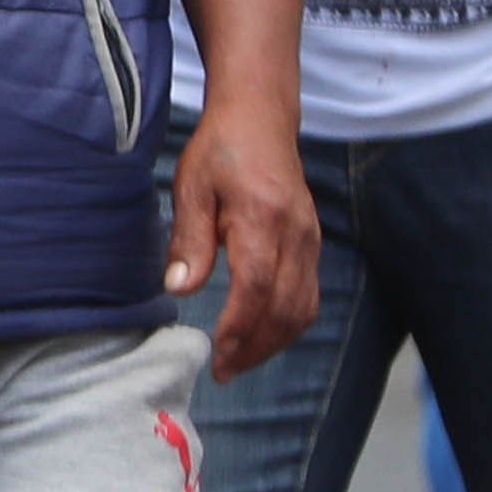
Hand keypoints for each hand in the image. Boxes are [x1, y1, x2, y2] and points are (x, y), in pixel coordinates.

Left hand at [169, 94, 319, 378]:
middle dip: (255, 347)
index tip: (216, 352)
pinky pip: (307, 296)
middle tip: (223, 371)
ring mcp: (310, 243)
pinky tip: (261, 335)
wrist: (261, 121)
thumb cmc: (220, 151)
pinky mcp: (312, 246)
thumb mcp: (191, 186)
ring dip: (272, 343)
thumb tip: (179, 288)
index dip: (238, 325)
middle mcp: (296, 237)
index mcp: (262, 219)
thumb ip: (189, 239)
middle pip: (285, 309)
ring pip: (302, 309)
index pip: (256, 287)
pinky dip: (287, 324)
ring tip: (238, 362)